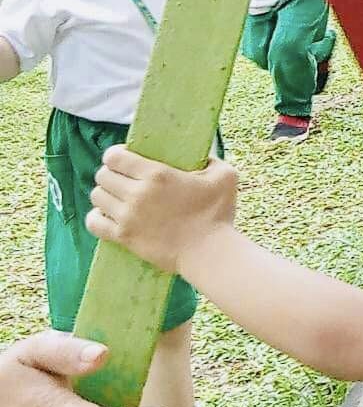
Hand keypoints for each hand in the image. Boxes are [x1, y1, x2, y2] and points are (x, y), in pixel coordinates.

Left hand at [88, 149, 238, 276]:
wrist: (208, 252)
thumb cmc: (218, 213)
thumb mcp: (225, 176)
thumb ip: (211, 160)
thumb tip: (202, 156)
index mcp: (157, 174)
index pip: (114, 157)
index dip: (116, 154)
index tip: (125, 157)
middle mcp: (136, 193)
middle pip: (103, 176)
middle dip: (110, 173)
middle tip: (124, 178)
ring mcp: (127, 216)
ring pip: (97, 197)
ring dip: (105, 194)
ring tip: (118, 197)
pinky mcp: (123, 236)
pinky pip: (94, 222)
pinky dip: (96, 216)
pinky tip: (108, 215)